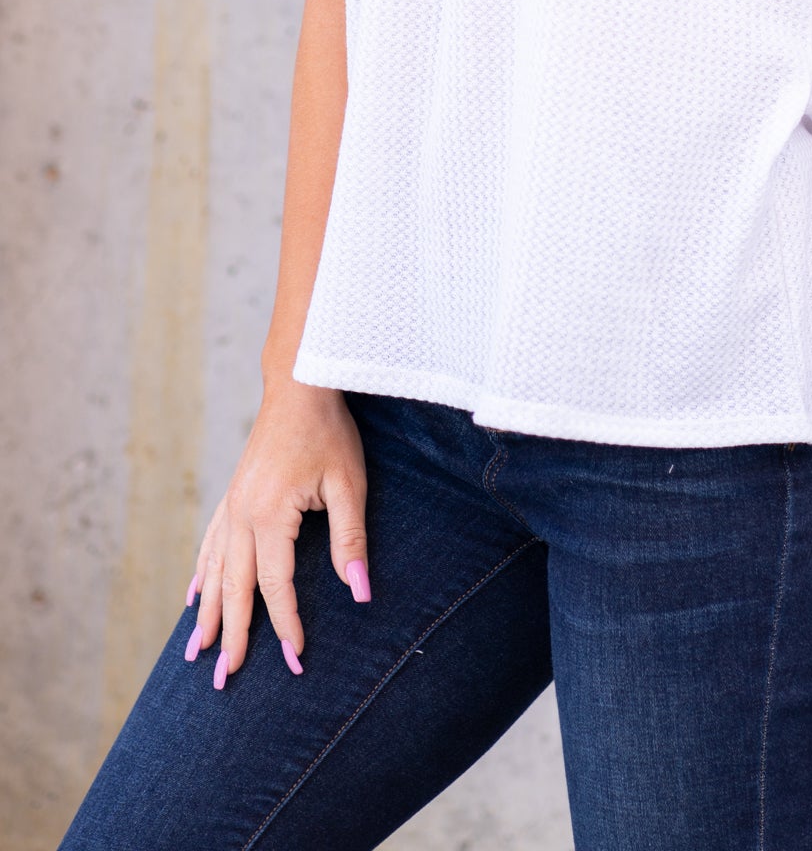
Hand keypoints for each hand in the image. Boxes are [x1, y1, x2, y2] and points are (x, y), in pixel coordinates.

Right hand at [183, 378, 370, 688]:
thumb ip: (350, 540)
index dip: (285, 625)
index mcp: (268, 516)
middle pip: (233, 588)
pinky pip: (211, 544)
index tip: (293, 660)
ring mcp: (232, 504)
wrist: (299, 384)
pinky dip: (202, 574)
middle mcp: (241, 515)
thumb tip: (361, 591)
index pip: (275, 586)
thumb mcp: (348, 484)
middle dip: (230, 637)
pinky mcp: (233, 494)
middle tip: (222, 682)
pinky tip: (193, 594)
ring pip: (214, 571)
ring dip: (207, 613)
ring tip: (195, 654)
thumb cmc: (329, 432)